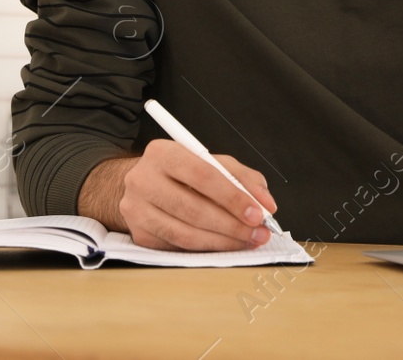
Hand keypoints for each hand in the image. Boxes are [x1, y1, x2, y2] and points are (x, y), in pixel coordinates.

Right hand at [92, 140, 277, 251]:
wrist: (140, 185)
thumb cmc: (181, 172)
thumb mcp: (210, 162)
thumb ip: (241, 177)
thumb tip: (266, 202)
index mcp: (164, 153)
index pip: (203, 175)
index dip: (233, 197)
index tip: (258, 213)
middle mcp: (143, 180)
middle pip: (194, 209)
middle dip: (232, 225)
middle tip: (258, 233)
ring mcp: (137, 210)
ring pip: (185, 235)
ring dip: (222, 242)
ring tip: (246, 241)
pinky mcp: (139, 235)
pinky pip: (177, 248)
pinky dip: (205, 250)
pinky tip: (223, 246)